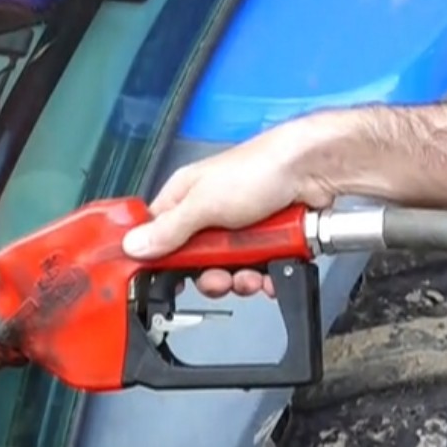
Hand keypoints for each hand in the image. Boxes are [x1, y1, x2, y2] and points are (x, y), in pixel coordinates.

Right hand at [122, 119, 338, 297]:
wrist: (313, 169)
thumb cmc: (260, 168)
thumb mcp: (204, 203)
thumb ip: (169, 229)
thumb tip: (133, 245)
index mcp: (186, 196)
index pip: (159, 235)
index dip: (161, 259)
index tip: (170, 278)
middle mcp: (211, 211)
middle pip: (197, 261)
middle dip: (211, 275)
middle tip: (221, 276)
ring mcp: (240, 227)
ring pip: (230, 269)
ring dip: (242, 279)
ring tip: (254, 273)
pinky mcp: (268, 239)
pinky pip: (259, 269)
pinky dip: (267, 275)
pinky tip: (272, 272)